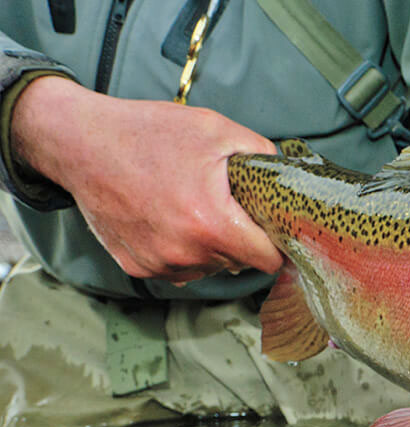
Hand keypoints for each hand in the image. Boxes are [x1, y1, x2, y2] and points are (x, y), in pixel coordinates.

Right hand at [10, 76, 282, 283]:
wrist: (80, 143)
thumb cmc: (148, 133)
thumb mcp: (215, 130)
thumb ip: (260, 154)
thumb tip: (286, 178)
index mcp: (211, 224)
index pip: (267, 260)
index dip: (276, 244)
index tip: (272, 230)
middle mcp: (186, 252)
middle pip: (238, 263)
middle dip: (241, 240)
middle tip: (226, 207)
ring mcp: (159, 264)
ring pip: (208, 268)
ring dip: (210, 247)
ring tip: (192, 208)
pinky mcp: (137, 267)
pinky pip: (177, 269)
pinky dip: (181, 250)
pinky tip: (169, 219)